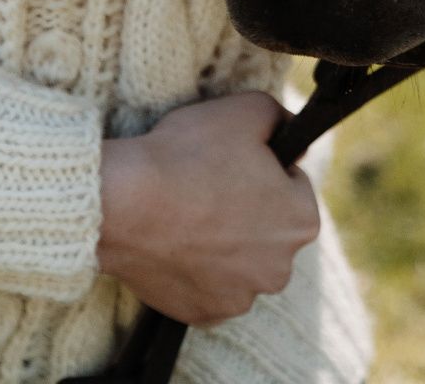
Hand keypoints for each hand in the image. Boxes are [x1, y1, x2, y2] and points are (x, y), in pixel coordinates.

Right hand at [98, 91, 319, 325]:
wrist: (122, 203)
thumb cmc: (189, 155)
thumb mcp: (249, 109)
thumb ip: (283, 118)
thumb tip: (292, 133)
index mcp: (301, 221)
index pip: (293, 185)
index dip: (265, 168)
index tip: (235, 163)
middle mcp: (279, 270)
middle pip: (270, 229)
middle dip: (250, 210)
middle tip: (211, 186)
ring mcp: (240, 298)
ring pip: (241, 262)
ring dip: (225, 244)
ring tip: (191, 213)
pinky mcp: (203, 314)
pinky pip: (210, 288)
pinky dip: (197, 270)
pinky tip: (178, 243)